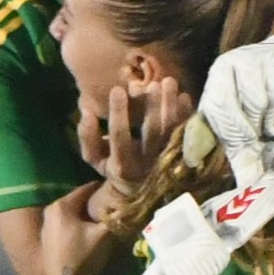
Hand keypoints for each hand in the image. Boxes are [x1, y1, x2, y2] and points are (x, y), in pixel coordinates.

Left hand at [38, 182, 113, 274]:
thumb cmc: (85, 257)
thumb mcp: (105, 234)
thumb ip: (114, 215)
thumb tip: (126, 203)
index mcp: (61, 206)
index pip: (86, 188)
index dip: (102, 189)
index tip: (116, 190)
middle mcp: (50, 212)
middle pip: (77, 200)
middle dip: (93, 202)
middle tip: (110, 205)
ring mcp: (45, 226)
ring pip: (70, 213)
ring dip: (84, 214)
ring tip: (100, 218)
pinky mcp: (46, 239)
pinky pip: (64, 224)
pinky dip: (76, 224)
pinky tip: (87, 232)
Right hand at [77, 77, 195, 191]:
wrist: (141, 192)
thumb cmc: (115, 168)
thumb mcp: (95, 158)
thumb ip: (87, 136)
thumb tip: (86, 111)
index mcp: (123, 164)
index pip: (120, 136)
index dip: (118, 114)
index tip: (117, 89)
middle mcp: (147, 163)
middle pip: (152, 133)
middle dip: (153, 107)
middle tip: (153, 84)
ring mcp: (167, 160)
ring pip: (172, 131)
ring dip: (171, 106)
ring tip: (169, 82)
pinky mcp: (182, 156)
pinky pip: (188, 134)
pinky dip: (187, 115)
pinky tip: (184, 96)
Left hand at [199, 30, 273, 173]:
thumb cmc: (252, 98)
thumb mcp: (236, 117)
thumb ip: (234, 145)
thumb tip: (243, 186)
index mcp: (221, 73)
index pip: (221, 105)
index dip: (236, 131)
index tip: (248, 142)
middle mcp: (245, 61)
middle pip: (254, 105)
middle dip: (261, 128)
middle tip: (265, 135)